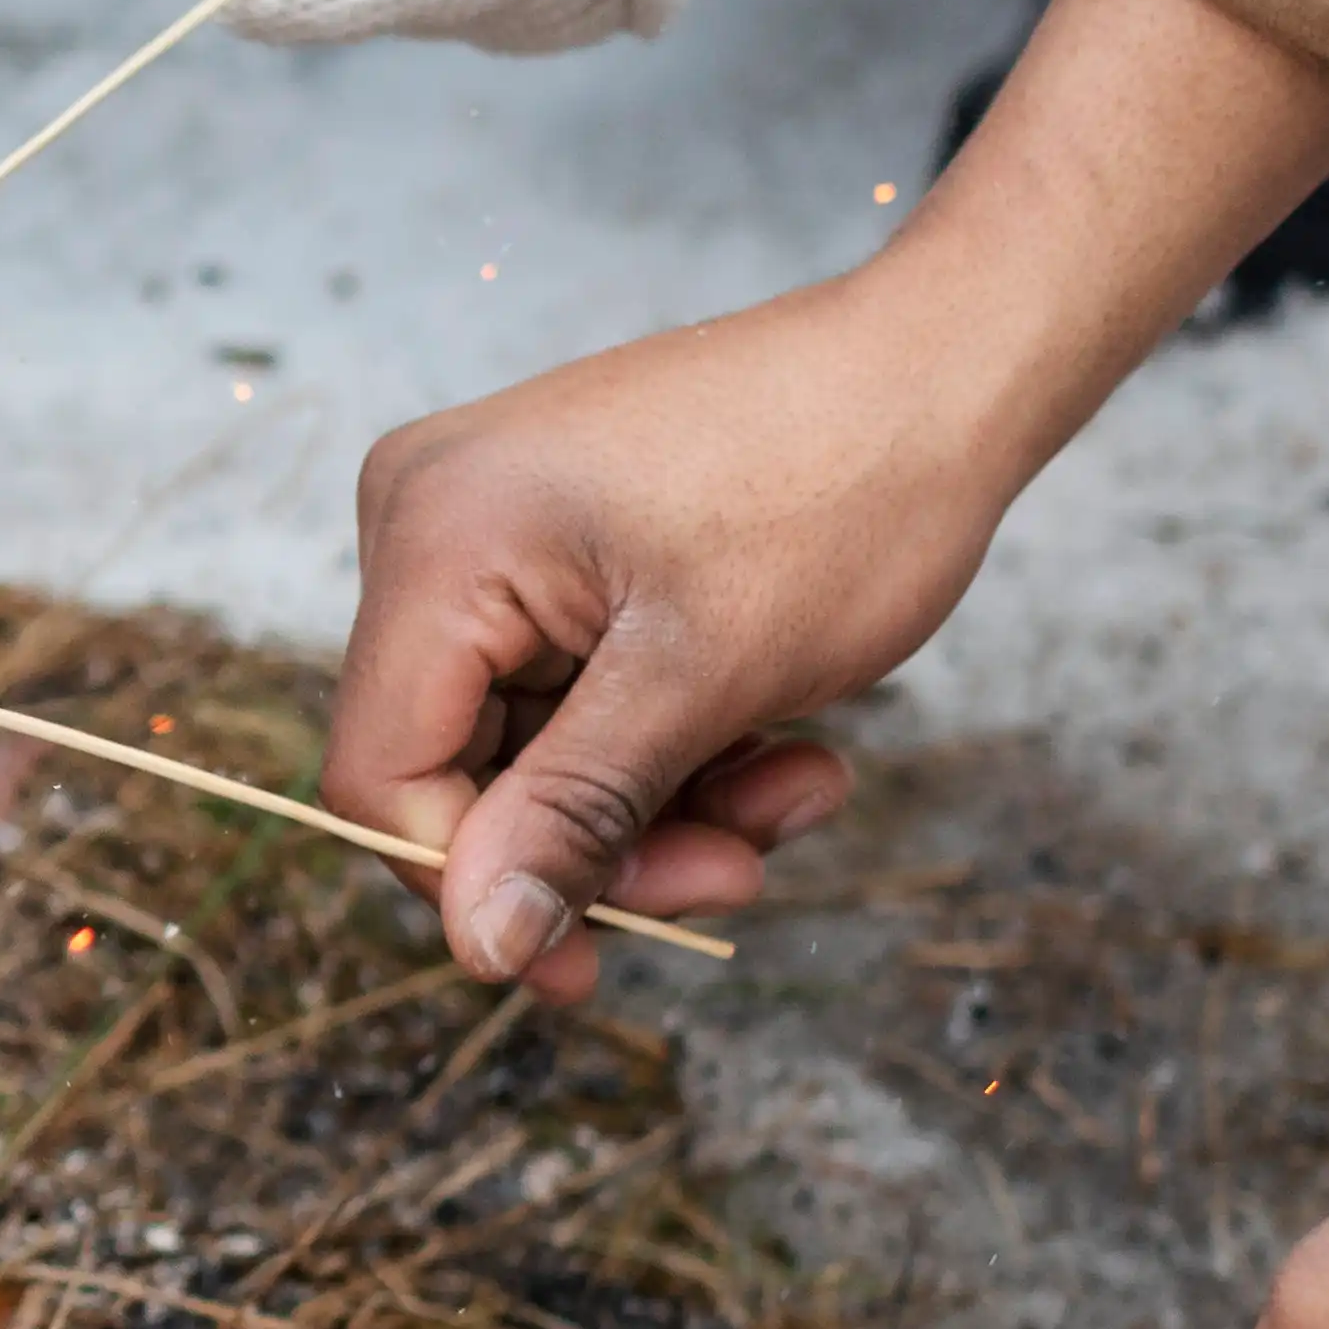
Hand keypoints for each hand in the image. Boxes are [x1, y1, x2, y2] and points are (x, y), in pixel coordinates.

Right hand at [333, 0, 1328, 988]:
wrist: (943, 365)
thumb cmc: (842, 489)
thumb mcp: (704, 681)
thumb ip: (573, 816)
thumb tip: (482, 948)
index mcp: (436, 537)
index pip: (385, 772)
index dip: (478, 886)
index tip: (594, 962)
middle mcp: (429, 519)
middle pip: (460, 764)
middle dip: (605, 837)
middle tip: (740, 872)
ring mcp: (487, 523)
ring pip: (531, 741)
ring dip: (661, 799)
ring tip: (797, 789)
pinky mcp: (549, 539)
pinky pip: (572, 687)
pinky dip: (670, 738)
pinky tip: (779, 742)